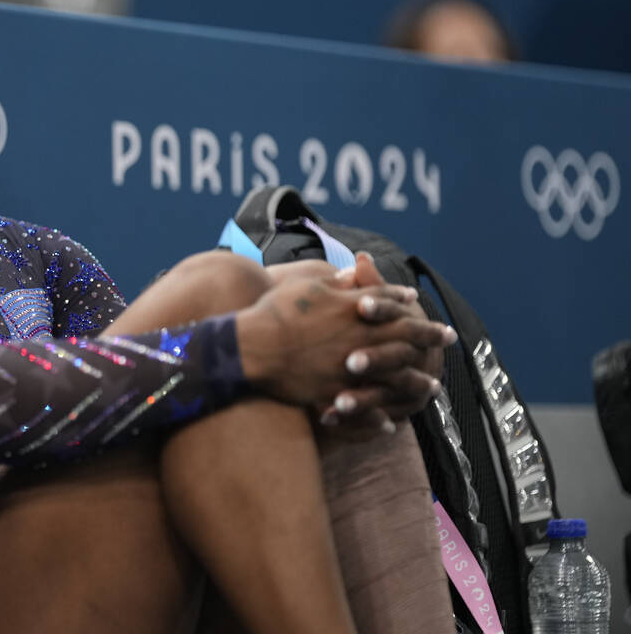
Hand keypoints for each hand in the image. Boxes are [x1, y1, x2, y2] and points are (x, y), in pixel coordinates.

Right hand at [237, 256, 453, 417]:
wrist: (251, 347)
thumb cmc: (275, 312)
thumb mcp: (307, 287)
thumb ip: (336, 283)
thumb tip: (354, 274)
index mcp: (353, 311)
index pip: (391, 304)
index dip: (409, 305)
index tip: (420, 304)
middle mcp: (359, 339)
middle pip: (403, 339)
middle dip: (428, 339)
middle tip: (448, 340)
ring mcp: (349, 369)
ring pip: (393, 377)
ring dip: (415, 382)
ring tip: (432, 387)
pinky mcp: (334, 392)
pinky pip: (363, 408)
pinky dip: (378, 417)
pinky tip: (391, 424)